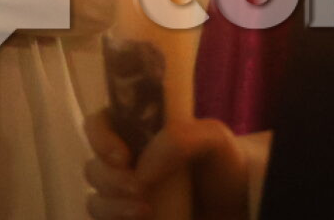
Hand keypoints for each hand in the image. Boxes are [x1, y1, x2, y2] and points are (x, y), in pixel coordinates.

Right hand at [84, 110, 250, 219]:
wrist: (240, 204)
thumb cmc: (225, 163)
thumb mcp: (213, 137)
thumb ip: (180, 139)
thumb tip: (142, 170)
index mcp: (138, 130)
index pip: (99, 123)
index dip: (99, 137)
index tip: (121, 155)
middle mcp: (127, 162)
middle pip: (93, 167)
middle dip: (109, 179)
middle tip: (139, 187)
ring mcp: (127, 195)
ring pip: (96, 201)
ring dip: (112, 207)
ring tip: (146, 211)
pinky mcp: (129, 218)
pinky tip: (146, 219)